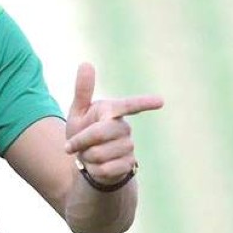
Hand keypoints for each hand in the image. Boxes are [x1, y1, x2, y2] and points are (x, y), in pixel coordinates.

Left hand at [65, 63, 163, 185]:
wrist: (87, 161)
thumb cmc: (83, 131)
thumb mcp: (78, 112)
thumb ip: (83, 90)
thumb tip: (86, 63)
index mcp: (112, 111)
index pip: (129, 105)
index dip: (144, 103)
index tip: (160, 101)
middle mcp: (124, 127)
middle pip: (100, 133)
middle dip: (80, 140)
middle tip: (72, 145)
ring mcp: (129, 146)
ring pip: (100, 153)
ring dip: (86, 157)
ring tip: (89, 155)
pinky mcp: (129, 164)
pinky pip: (105, 168)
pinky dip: (94, 170)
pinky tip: (96, 167)